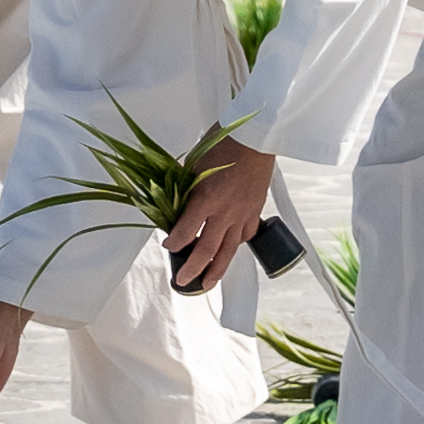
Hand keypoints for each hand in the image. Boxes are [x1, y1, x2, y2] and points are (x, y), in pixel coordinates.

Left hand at [164, 129, 277, 293]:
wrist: (256, 139)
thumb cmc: (223, 144)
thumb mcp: (194, 164)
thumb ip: (185, 188)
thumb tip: (173, 205)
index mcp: (206, 198)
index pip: (186, 231)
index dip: (174, 242)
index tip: (167, 247)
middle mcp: (225, 212)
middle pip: (207, 249)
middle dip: (193, 269)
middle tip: (182, 281)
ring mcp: (242, 214)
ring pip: (229, 250)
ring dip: (216, 270)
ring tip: (207, 284)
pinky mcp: (255, 212)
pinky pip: (244, 236)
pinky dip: (235, 246)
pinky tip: (229, 253)